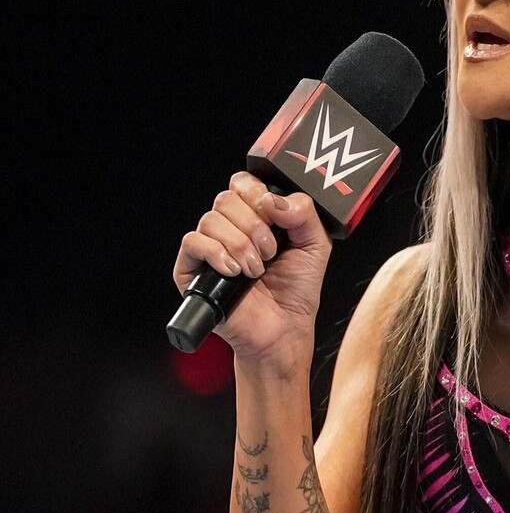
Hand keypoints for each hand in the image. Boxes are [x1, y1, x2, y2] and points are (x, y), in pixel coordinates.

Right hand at [173, 171, 331, 360]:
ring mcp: (208, 248)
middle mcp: (229, 228)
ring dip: (240, 244)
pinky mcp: (191, 269)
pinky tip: (235, 272)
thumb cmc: (297, 290)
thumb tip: (272, 199)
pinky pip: (193, 242)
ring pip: (211, 219)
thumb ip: (304, 213)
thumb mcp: (315, 245)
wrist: (283, 329)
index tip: (276, 217)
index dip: (257, 193)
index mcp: (255, 216)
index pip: (243, 183)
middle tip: (271, 253)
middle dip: (254, 226)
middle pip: (226, 199)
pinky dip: (217, 253)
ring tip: (256, 269)